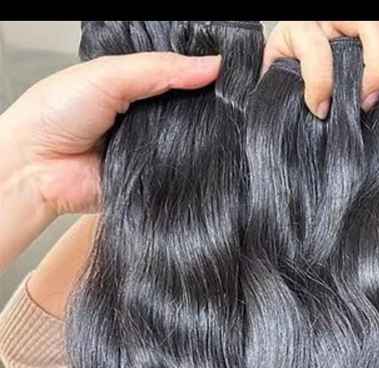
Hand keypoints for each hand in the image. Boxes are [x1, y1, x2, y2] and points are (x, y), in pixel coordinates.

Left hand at [2, 52, 221, 215]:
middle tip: (236, 104)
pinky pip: (181, 176)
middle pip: (189, 113)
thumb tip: (213, 66)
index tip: (232, 74)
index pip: (179, 78)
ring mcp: (150, 153)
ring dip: (201, 141)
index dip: (203, 75)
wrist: (36, 167)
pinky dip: (190, 170)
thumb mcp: (110, 75)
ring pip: (190, 145)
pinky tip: (205, 160)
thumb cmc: (55, 113)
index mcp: (134, 87)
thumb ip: (160, 70)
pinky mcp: (153, 184)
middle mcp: (145, 120)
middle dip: (207, 109)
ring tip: (227, 130)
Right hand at [264, 20, 378, 117]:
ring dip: (357, 76)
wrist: (286, 96)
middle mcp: (358, 18)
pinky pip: (314, 50)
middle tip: (374, 100)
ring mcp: (328, 20)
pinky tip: (321, 106)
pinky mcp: (296, 30)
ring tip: (354, 106)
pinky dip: (319, 85)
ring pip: (355, 31)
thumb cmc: (338, 93)